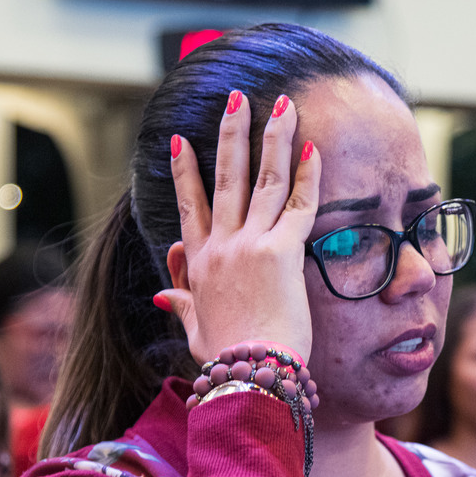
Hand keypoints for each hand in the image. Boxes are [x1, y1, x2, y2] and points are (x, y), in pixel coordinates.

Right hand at [157, 90, 320, 363]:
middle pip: (224, 178)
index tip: (180, 142)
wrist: (250, 376)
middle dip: (230, 133)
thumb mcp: (196, 331)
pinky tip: (314, 148)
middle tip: (235, 99)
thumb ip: (181, 307)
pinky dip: (308, 175)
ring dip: (272, 137)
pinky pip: (300, 204)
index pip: (189, 207)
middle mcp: (221, 247)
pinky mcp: (282, 252)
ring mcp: (250, 245)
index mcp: (198, 265)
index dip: (184, 172)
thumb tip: (161, 296)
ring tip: (281, 104)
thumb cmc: (227, 361)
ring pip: (262, 178)